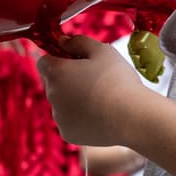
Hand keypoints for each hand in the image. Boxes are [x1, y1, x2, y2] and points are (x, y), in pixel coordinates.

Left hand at [36, 36, 150, 146]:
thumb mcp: (102, 50)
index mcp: (56, 72)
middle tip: (94, 79)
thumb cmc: (118, 80)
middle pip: (53, 83)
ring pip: (62, 103)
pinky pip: (70, 121)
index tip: (76, 61)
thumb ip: (78, 41)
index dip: (59, 59)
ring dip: (74, 99)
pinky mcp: (68, 134)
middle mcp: (51, 95)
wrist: (131, 118)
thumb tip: (62, 41)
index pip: (44, 62)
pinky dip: (80, 118)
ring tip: (101, 99)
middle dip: (68, 79)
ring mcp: (58, 117)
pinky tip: (99, 116)